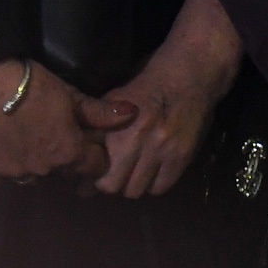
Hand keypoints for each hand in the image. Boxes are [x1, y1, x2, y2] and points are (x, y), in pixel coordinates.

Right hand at [0, 58, 135, 185]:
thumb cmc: (32, 86)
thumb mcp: (70, 94)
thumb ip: (100, 111)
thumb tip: (133, 113)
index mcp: (72, 153)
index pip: (95, 166)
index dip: (92, 152)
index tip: (82, 138)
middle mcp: (49, 170)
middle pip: (64, 171)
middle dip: (62, 158)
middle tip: (49, 135)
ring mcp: (19, 174)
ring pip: (34, 177)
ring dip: (34, 164)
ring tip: (24, 141)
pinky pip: (2, 179)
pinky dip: (4, 168)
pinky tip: (1, 150)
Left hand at [95, 0, 243, 197]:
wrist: (187, 77)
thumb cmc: (146, 85)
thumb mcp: (114, 99)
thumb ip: (100, 124)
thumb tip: (81, 148)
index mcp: (113, 125)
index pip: (94, 165)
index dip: (89, 175)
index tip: (88, 176)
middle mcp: (134, 140)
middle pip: (114, 185)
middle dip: (109, 185)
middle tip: (109, 179)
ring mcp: (159, 151)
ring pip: (137, 189)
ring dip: (132, 186)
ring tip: (130, 177)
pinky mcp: (181, 158)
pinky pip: (161, 187)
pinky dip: (153, 185)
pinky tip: (151, 174)